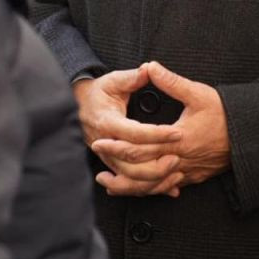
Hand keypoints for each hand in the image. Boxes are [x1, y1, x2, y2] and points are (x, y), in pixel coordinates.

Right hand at [74, 68, 184, 196]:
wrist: (79, 107)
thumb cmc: (99, 93)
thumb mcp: (113, 80)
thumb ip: (132, 77)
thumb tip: (149, 69)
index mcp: (108, 122)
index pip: (134, 133)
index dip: (156, 134)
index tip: (177, 133)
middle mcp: (106, 144)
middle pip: (131, 162)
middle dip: (156, 163)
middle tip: (178, 157)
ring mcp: (108, 158)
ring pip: (131, 178)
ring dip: (155, 179)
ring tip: (176, 173)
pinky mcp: (113, 166)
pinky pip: (131, 183)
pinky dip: (151, 189)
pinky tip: (171, 189)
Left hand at [92, 61, 230, 197]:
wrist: (248, 136)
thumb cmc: (224, 115)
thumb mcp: (198, 93)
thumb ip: (171, 82)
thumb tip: (150, 66)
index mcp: (177, 139)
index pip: (140, 146)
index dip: (117, 145)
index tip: (100, 140)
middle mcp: (179, 160)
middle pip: (140, 170)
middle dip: (116, 165)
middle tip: (97, 161)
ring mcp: (185, 172)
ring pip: (151, 186)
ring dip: (128, 187)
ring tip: (108, 184)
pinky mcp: (191, 178)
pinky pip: (165, 189)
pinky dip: (148, 191)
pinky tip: (136, 189)